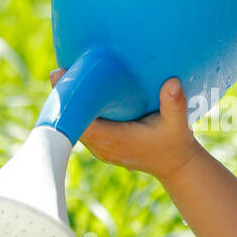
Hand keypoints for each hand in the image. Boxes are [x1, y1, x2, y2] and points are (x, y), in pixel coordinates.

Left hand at [49, 69, 200, 185]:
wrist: (174, 165)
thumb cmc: (174, 142)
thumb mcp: (178, 123)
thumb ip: (175, 104)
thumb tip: (172, 83)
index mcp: (115, 140)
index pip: (82, 122)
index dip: (69, 102)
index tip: (60, 78)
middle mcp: (102, 146)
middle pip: (73, 122)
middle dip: (65, 98)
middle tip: (58, 71)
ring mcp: (99, 147)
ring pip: (75, 125)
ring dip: (70, 105)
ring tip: (64, 76)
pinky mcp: (100, 144)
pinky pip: (81, 126)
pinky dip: (78, 111)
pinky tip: (77, 92)